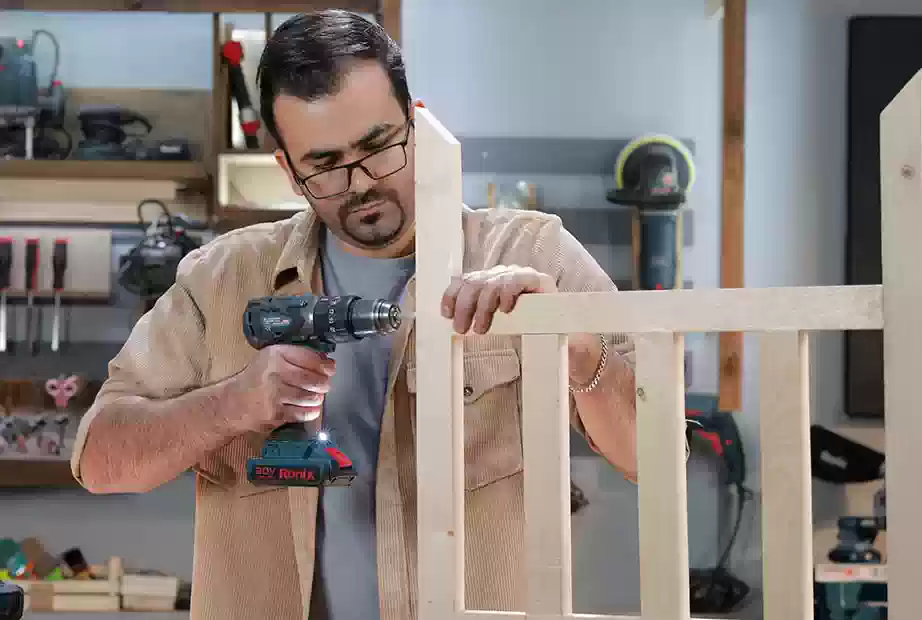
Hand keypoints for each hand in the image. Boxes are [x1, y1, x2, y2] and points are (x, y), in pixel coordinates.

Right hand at [224, 344, 335, 432]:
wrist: (234, 402)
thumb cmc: (257, 378)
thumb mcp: (271, 358)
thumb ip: (296, 356)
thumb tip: (325, 360)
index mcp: (274, 355)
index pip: (308, 358)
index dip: (324, 364)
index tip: (330, 368)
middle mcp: (274, 373)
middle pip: (312, 379)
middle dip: (323, 383)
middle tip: (324, 384)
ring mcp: (274, 395)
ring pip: (309, 397)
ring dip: (317, 398)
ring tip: (316, 396)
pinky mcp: (275, 414)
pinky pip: (302, 413)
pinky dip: (311, 411)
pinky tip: (311, 408)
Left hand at [441, 265, 555, 334]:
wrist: (558, 328)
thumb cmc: (523, 326)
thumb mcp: (494, 322)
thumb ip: (476, 318)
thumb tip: (453, 324)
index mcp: (486, 282)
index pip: (463, 281)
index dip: (451, 295)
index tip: (446, 313)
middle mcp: (499, 275)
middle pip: (474, 282)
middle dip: (464, 306)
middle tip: (462, 329)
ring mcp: (516, 275)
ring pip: (491, 283)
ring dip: (483, 308)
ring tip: (482, 329)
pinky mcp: (535, 278)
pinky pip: (515, 280)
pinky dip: (506, 295)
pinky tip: (505, 310)